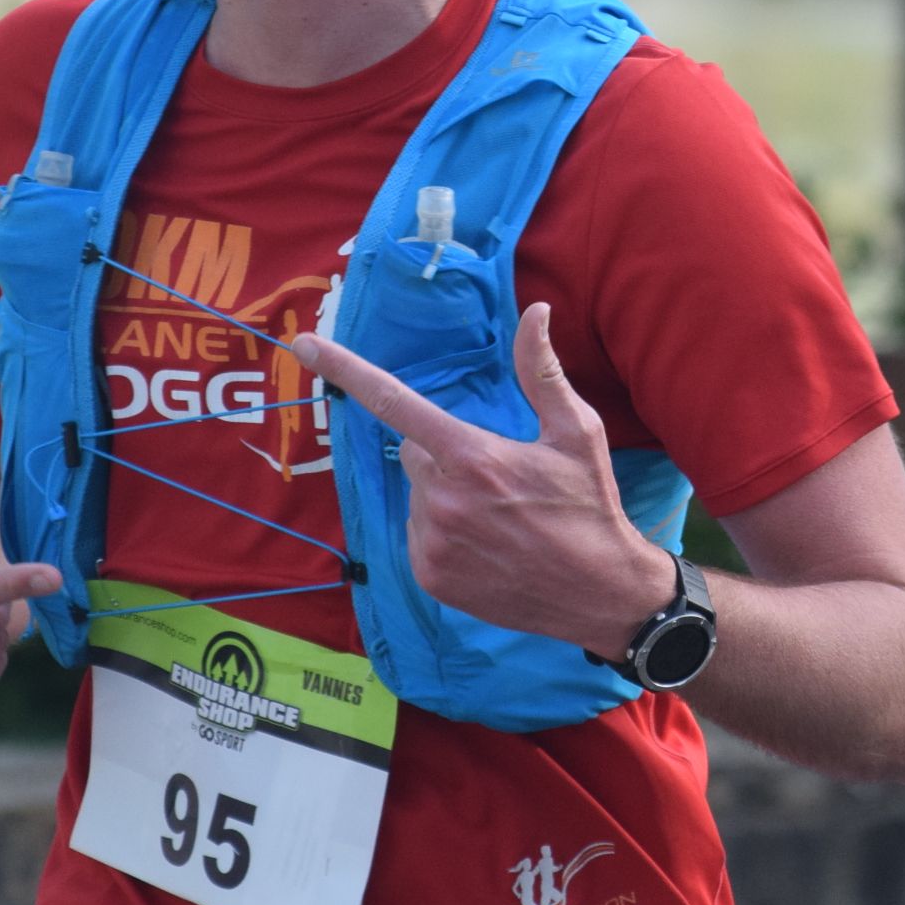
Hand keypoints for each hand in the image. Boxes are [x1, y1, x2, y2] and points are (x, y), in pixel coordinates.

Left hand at [289, 303, 670, 657]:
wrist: (599, 593)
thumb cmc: (590, 505)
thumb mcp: (577, 432)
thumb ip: (541, 372)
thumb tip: (535, 312)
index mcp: (471, 456)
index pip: (394, 402)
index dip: (346, 370)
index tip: (304, 345)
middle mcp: (441, 498)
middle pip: (415, 453)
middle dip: (446, 456)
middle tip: (498, 477)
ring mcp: (431, 541)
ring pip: (418, 497)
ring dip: (444, 497)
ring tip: (498, 518)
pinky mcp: (429, 575)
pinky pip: (418, 534)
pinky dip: (443, 534)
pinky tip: (486, 545)